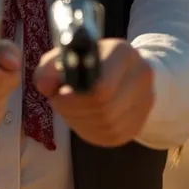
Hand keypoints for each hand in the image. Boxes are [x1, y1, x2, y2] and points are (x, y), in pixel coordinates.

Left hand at [33, 38, 153, 146]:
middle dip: (73, 109)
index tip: (59, 94)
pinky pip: (109, 136)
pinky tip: (84, 117)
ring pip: (105, 125)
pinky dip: (90, 130)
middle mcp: (140, 75)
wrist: (120, 71)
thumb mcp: (65, 56)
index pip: (100, 86)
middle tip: (61, 102)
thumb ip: (49, 67)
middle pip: (102, 108)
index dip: (74, 96)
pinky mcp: (138, 123)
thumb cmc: (87, 62)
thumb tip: (44, 84)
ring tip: (72, 108)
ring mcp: (144, 101)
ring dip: (79, 121)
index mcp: (122, 52)